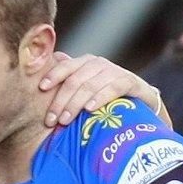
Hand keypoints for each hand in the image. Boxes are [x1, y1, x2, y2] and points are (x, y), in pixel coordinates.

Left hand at [39, 52, 171, 127]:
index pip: (65, 66)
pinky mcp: (130, 81)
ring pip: (90, 85)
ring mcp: (115, 71)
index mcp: (84, 63)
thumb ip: (67, 84)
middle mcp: (98, 64)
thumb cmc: (106, 96)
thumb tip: (40, 82)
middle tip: (51, 120)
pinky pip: (112, 88)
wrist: (142, 101)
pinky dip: (99, 98)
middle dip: (60, 101)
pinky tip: (89, 109)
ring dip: (75, 104)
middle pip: (75, 80)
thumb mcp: (85, 89)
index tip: (41, 88)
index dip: (53, 75)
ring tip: (65, 120)